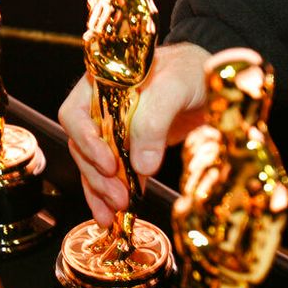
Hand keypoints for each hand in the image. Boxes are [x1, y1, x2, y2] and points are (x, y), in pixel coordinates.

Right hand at [59, 42, 211, 225]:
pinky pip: (112, 174)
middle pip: (83, 145)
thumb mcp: (177, 86)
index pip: (76, 114)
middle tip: (118, 197)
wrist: (212, 83)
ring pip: (93, 164)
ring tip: (112, 215)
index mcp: (101, 83)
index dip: (87, 141)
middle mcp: (100, 107)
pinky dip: (112, 194)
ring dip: (101, 191)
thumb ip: (156, 120)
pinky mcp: (127, 150)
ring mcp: (112, 130)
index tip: (109, 164)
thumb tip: (141, 165)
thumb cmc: (192, 72)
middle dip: (97, 175)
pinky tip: (117, 215)